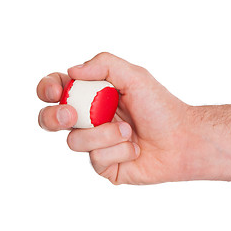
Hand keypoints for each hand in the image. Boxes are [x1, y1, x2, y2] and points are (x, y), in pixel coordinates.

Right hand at [37, 52, 196, 183]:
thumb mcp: (135, 77)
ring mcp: (96, 144)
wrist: (181, 139)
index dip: (48, 88)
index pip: (58, 90)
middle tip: (71, 116)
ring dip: (105, 134)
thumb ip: (105, 65)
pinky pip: (96, 159)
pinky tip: (136, 148)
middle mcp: (91, 120)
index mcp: (94, 96)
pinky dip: (119, 151)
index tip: (57, 91)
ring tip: (129, 131)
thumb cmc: (160, 107)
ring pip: (75, 141)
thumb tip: (72, 71)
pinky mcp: (105, 165)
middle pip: (52, 119)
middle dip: (54, 117)